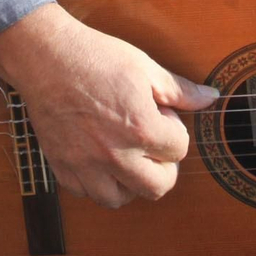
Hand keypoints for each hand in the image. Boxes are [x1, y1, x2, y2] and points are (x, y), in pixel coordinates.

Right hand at [0, 6, 218, 208]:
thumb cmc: (94, 57)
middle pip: (157, 187)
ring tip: (127, 157)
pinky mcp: (61, 165)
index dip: (175, 130)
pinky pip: (85, 192)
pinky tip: (98, 159)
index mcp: (141, 129)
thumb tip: (210, 97)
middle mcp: (115, 155)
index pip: (179, 150)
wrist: (44, 56)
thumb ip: (179, 90)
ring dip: (129, 183)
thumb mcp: (144, 67)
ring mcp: (85, 164)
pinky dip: (95, 182)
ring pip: (119, 199)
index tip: (161, 115)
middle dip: (163, 167)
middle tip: (153, 145)